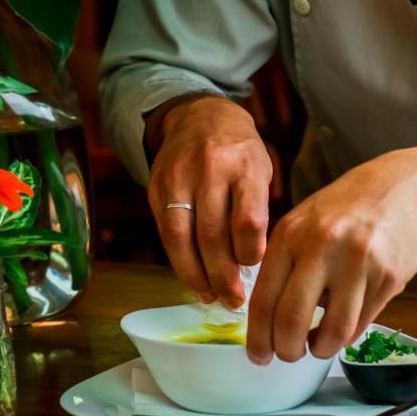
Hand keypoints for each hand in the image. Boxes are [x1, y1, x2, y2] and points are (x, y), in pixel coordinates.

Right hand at [146, 95, 272, 306]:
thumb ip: (257, 210)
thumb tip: (253, 265)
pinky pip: (165, 231)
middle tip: (233, 300)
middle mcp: (209, 170)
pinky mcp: (156, 186)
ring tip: (209, 296)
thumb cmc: (239, 151)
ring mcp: (178, 177)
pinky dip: (178, 259)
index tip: (255, 267)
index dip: (250, 252)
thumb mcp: (260, 169)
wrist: (198, 115)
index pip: (247, 219)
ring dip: (195, 274)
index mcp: (244, 165)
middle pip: (212, 234)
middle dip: (223, 275)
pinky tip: (191, 276)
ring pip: (180, 236)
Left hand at [246, 148, 416, 364]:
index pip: (263, 299)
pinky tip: (343, 326)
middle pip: (291, 320)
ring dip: (321, 349)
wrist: (410, 187)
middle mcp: (320, 247)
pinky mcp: (388, 277)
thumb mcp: (306, 221)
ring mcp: (357, 262)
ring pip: (332, 331)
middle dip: (286, 350)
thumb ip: (285, 262)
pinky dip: (348, 335)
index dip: (258, 337)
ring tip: (319, 346)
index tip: (258, 355)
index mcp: (290, 234)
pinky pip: (362, 322)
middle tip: (288, 356)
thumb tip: (267, 317)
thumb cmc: (351, 207)